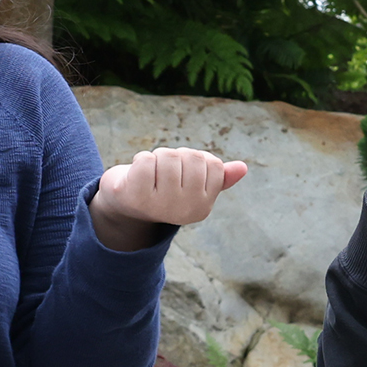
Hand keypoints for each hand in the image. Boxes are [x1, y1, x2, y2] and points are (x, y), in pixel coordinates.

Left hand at [89, 148, 247, 250]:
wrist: (123, 203)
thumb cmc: (160, 187)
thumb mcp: (190, 182)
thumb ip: (217, 177)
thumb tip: (243, 168)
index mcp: (203, 207)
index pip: (213, 163)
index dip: (194, 161)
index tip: (181, 175)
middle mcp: (185, 211)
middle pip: (191, 156)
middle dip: (175, 157)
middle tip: (162, 174)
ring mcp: (160, 206)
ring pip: (168, 155)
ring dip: (156, 158)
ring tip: (149, 175)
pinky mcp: (135, 197)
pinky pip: (146, 160)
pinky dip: (139, 160)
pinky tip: (135, 176)